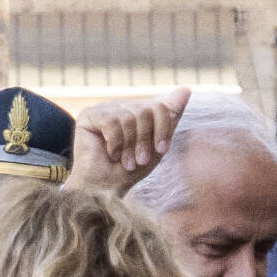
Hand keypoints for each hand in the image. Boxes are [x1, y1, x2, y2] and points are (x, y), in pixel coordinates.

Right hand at [65, 87, 190, 196]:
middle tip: (139, 160)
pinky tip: (110, 154)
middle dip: (145, 140)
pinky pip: (110, 121)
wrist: (105, 188)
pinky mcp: (89, 115)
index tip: (161, 150)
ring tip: (126, 161)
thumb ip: (170, 118)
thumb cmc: (131, 169)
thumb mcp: (157, 146)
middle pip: (145, 111)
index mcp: (139, 112)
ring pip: (128, 117)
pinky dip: (115, 143)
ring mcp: (105, 109)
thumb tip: (187, 88)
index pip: (160, 107)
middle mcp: (123, 106)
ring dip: (129, 145)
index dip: (163, 129)